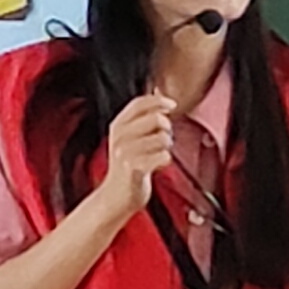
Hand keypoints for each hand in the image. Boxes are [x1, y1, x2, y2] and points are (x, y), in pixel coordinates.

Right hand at [99, 91, 180, 209]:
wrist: (116, 196)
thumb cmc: (127, 166)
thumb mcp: (129, 137)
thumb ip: (143, 117)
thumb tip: (159, 92)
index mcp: (117, 125)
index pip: (139, 103)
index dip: (159, 101)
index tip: (172, 105)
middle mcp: (119, 136)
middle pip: (156, 119)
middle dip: (166, 129)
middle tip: (162, 139)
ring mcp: (125, 152)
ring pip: (162, 138)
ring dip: (166, 147)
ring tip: (157, 155)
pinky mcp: (134, 167)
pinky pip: (163, 156)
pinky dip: (165, 161)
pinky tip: (156, 165)